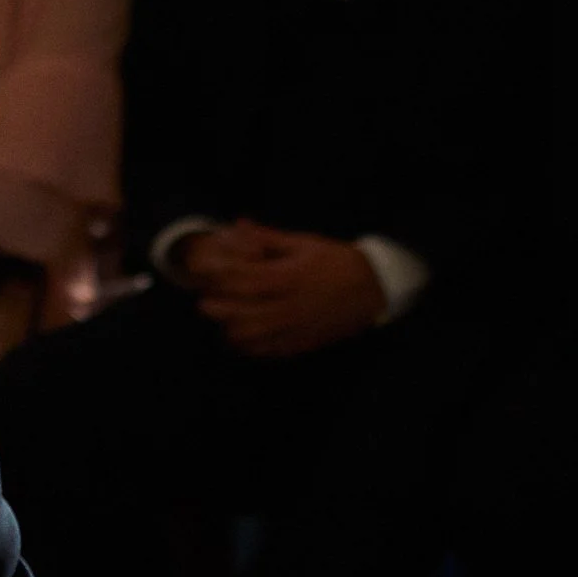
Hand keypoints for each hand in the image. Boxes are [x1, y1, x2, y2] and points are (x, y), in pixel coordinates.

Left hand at [182, 221, 383, 357]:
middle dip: (219, 309)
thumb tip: (238, 225)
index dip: (219, 279)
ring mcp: (297, 328)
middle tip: (204, 303)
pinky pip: (270, 351)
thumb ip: (268, 238)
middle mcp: (291, 306)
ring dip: (232, 330)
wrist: (375, 287)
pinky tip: (242, 338)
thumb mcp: (304, 243)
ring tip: (223, 321)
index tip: (202, 276)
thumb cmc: (337, 261)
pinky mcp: (304, 343)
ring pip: (254, 338)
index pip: (245, 281)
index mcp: (290, 277)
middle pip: (244, 313)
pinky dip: (250, 347)